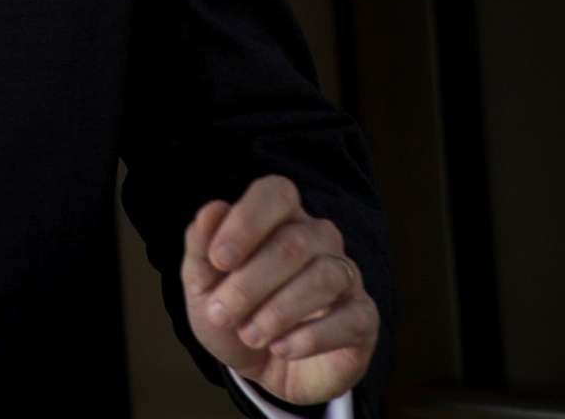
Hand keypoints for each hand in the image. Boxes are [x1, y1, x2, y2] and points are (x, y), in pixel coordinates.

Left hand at [180, 175, 377, 407]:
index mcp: (279, 218)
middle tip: (221, 314)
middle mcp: (319, 239)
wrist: (263, 370)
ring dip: (278, 311)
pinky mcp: (363, 318)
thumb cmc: (235, 316)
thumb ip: (201, 247)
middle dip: (250, 282)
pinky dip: (310, 337)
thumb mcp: (203, 287)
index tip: (219, 260)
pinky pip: (349, 318)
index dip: (247, 221)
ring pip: (324, 276)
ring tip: (250, 335)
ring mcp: (346, 277)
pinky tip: (281, 349)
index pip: (276, 193)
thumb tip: (212, 209)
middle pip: (294, 242)